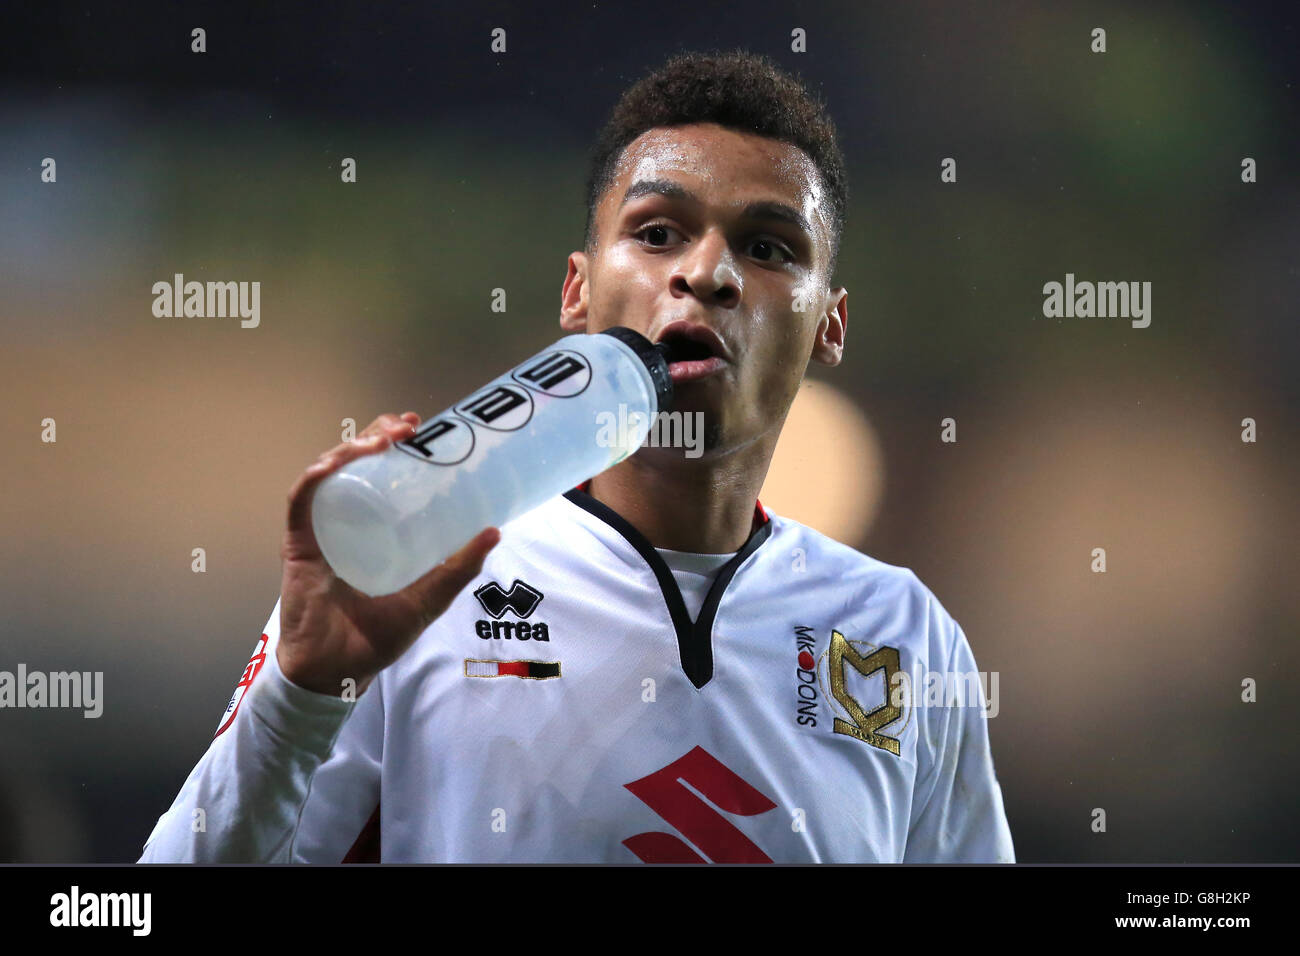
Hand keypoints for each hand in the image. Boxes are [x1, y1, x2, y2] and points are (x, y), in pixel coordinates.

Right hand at [276, 412, 499, 695]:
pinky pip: (302, 499)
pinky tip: (337, 461)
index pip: (379, 474)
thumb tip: (494, 530)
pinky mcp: (299, 544)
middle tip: (408, 425)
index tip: (421, 429)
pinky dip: (318, 475)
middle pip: (353, 463)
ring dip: (352, 447)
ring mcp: (319, 530)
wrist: (338, 672)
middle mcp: (343, 521)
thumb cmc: (377, 636)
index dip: (395, 446)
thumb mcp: (428, 596)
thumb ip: (458, 567)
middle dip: (377, 435)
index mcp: (372, 528)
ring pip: (327, 472)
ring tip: (384, 437)